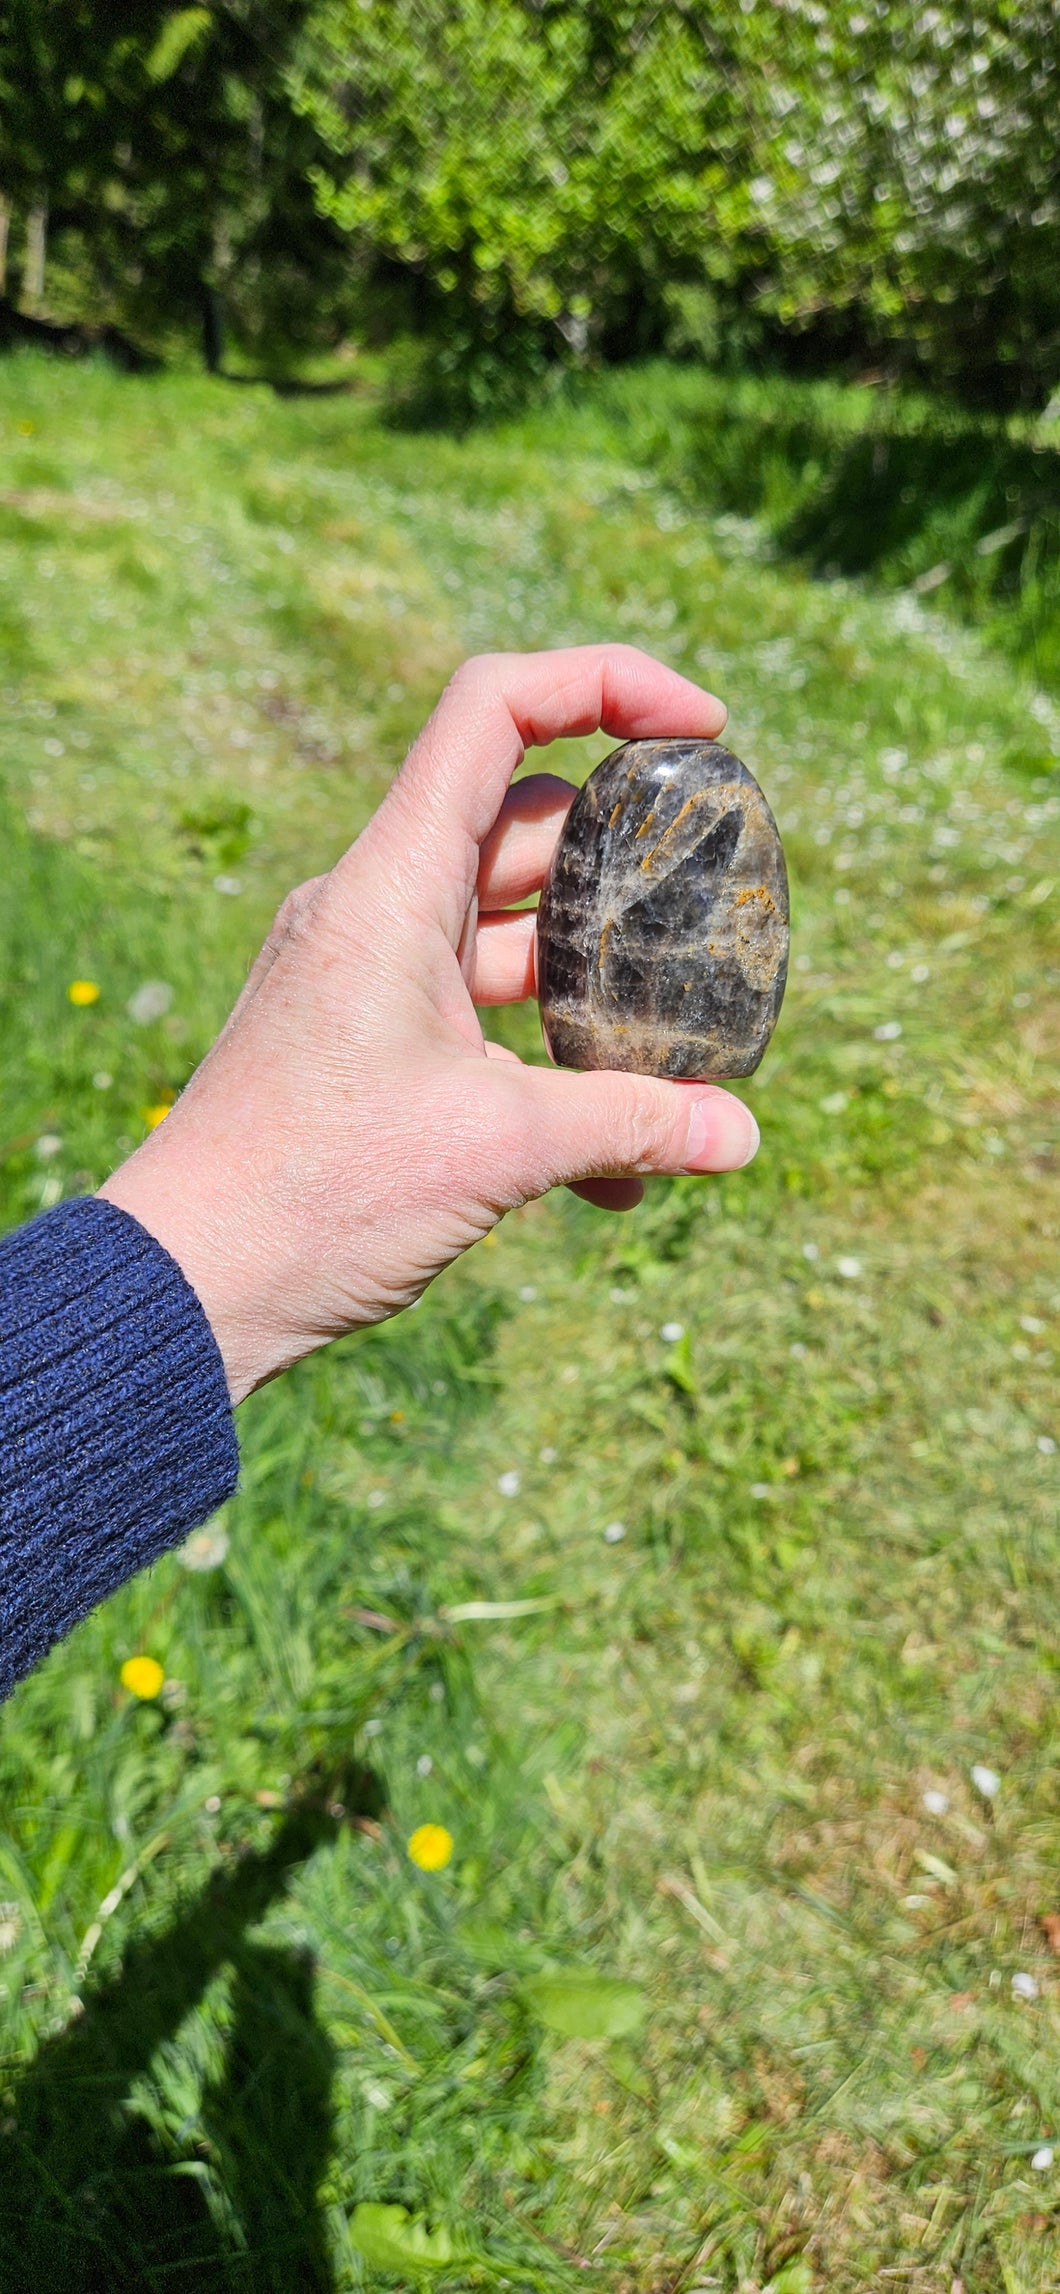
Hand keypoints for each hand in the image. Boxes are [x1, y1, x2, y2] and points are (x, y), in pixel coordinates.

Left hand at [100, 645, 759, 1403]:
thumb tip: (740, 1137)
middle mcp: (377, 910)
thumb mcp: (498, 1147)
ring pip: (515, 934)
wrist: (191, 1284)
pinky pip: (485, 1023)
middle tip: (715, 908)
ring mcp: (372, 977)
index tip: (704, 729)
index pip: (494, 712)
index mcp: (390, 885)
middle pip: (525, 825)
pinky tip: (613, 1175)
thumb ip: (630, 1123)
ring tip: (681, 1059)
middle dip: (631, 865)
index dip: (605, 685)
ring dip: (599, 989)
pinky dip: (550, 1071)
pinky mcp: (372, 1045)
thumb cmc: (315, 1193)